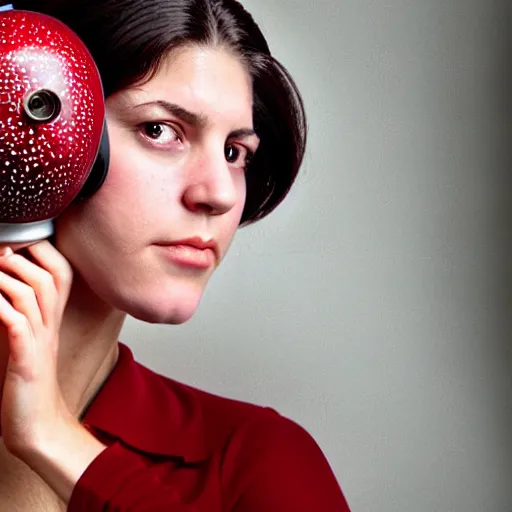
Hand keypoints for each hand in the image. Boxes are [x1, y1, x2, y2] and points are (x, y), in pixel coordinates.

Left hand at [0, 241, 73, 456]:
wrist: (38, 425)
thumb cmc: (25, 383)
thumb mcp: (22, 340)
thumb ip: (16, 313)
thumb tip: (2, 287)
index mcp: (51, 318)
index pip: (60, 272)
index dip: (42, 250)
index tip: (16, 243)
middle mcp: (50, 325)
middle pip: (53, 276)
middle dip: (25, 256)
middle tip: (2, 252)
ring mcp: (40, 341)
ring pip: (35, 294)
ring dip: (9, 276)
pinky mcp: (26, 360)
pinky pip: (17, 324)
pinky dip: (2, 307)